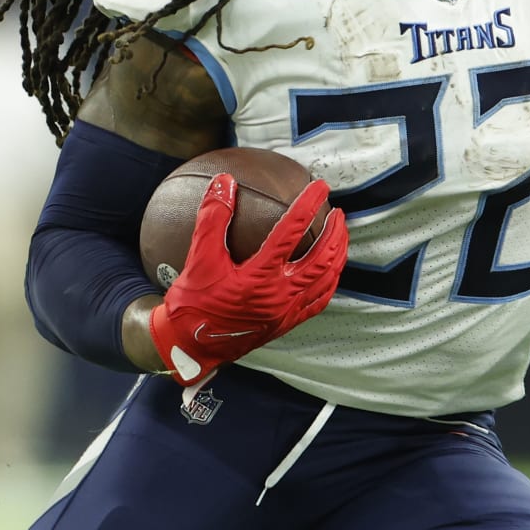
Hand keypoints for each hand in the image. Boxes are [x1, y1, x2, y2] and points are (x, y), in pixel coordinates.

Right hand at [149, 173, 347, 384]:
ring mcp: (286, 312)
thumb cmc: (192, 304)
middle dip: (335, 232)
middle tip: (338, 212)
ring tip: (341, 235)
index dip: (308, 205)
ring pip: (326, 280)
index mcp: (259, 276)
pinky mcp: (286, 324)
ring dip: (337, 254)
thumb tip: (223, 182)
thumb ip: (212, 219)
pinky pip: (318, 301)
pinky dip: (330, 282)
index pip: (291, 232)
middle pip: (321, 258)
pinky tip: (331, 271)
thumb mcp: (198, 258)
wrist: (189, 347)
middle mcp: (279, 295)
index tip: (320, 186)